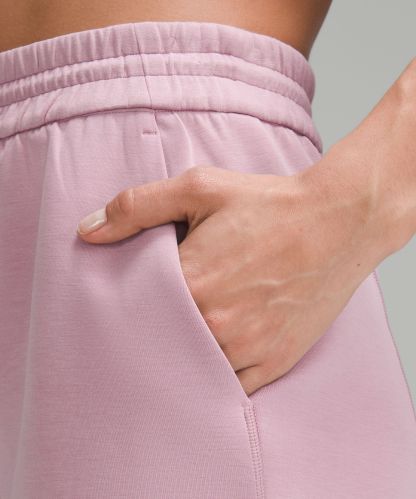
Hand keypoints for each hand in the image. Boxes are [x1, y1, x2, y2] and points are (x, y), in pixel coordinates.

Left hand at [76, 164, 382, 395]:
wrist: (338, 220)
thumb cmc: (269, 203)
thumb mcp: (201, 188)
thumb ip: (138, 207)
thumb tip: (87, 230)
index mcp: (192, 282)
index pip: (135, 311)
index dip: (129, 308)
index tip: (132, 305)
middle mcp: (217, 324)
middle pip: (162, 345)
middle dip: (153, 336)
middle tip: (152, 326)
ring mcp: (249, 348)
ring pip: (194, 372)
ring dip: (183, 361)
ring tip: (179, 343)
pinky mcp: (275, 361)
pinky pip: (231, 389)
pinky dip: (216, 379)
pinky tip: (210, 360)